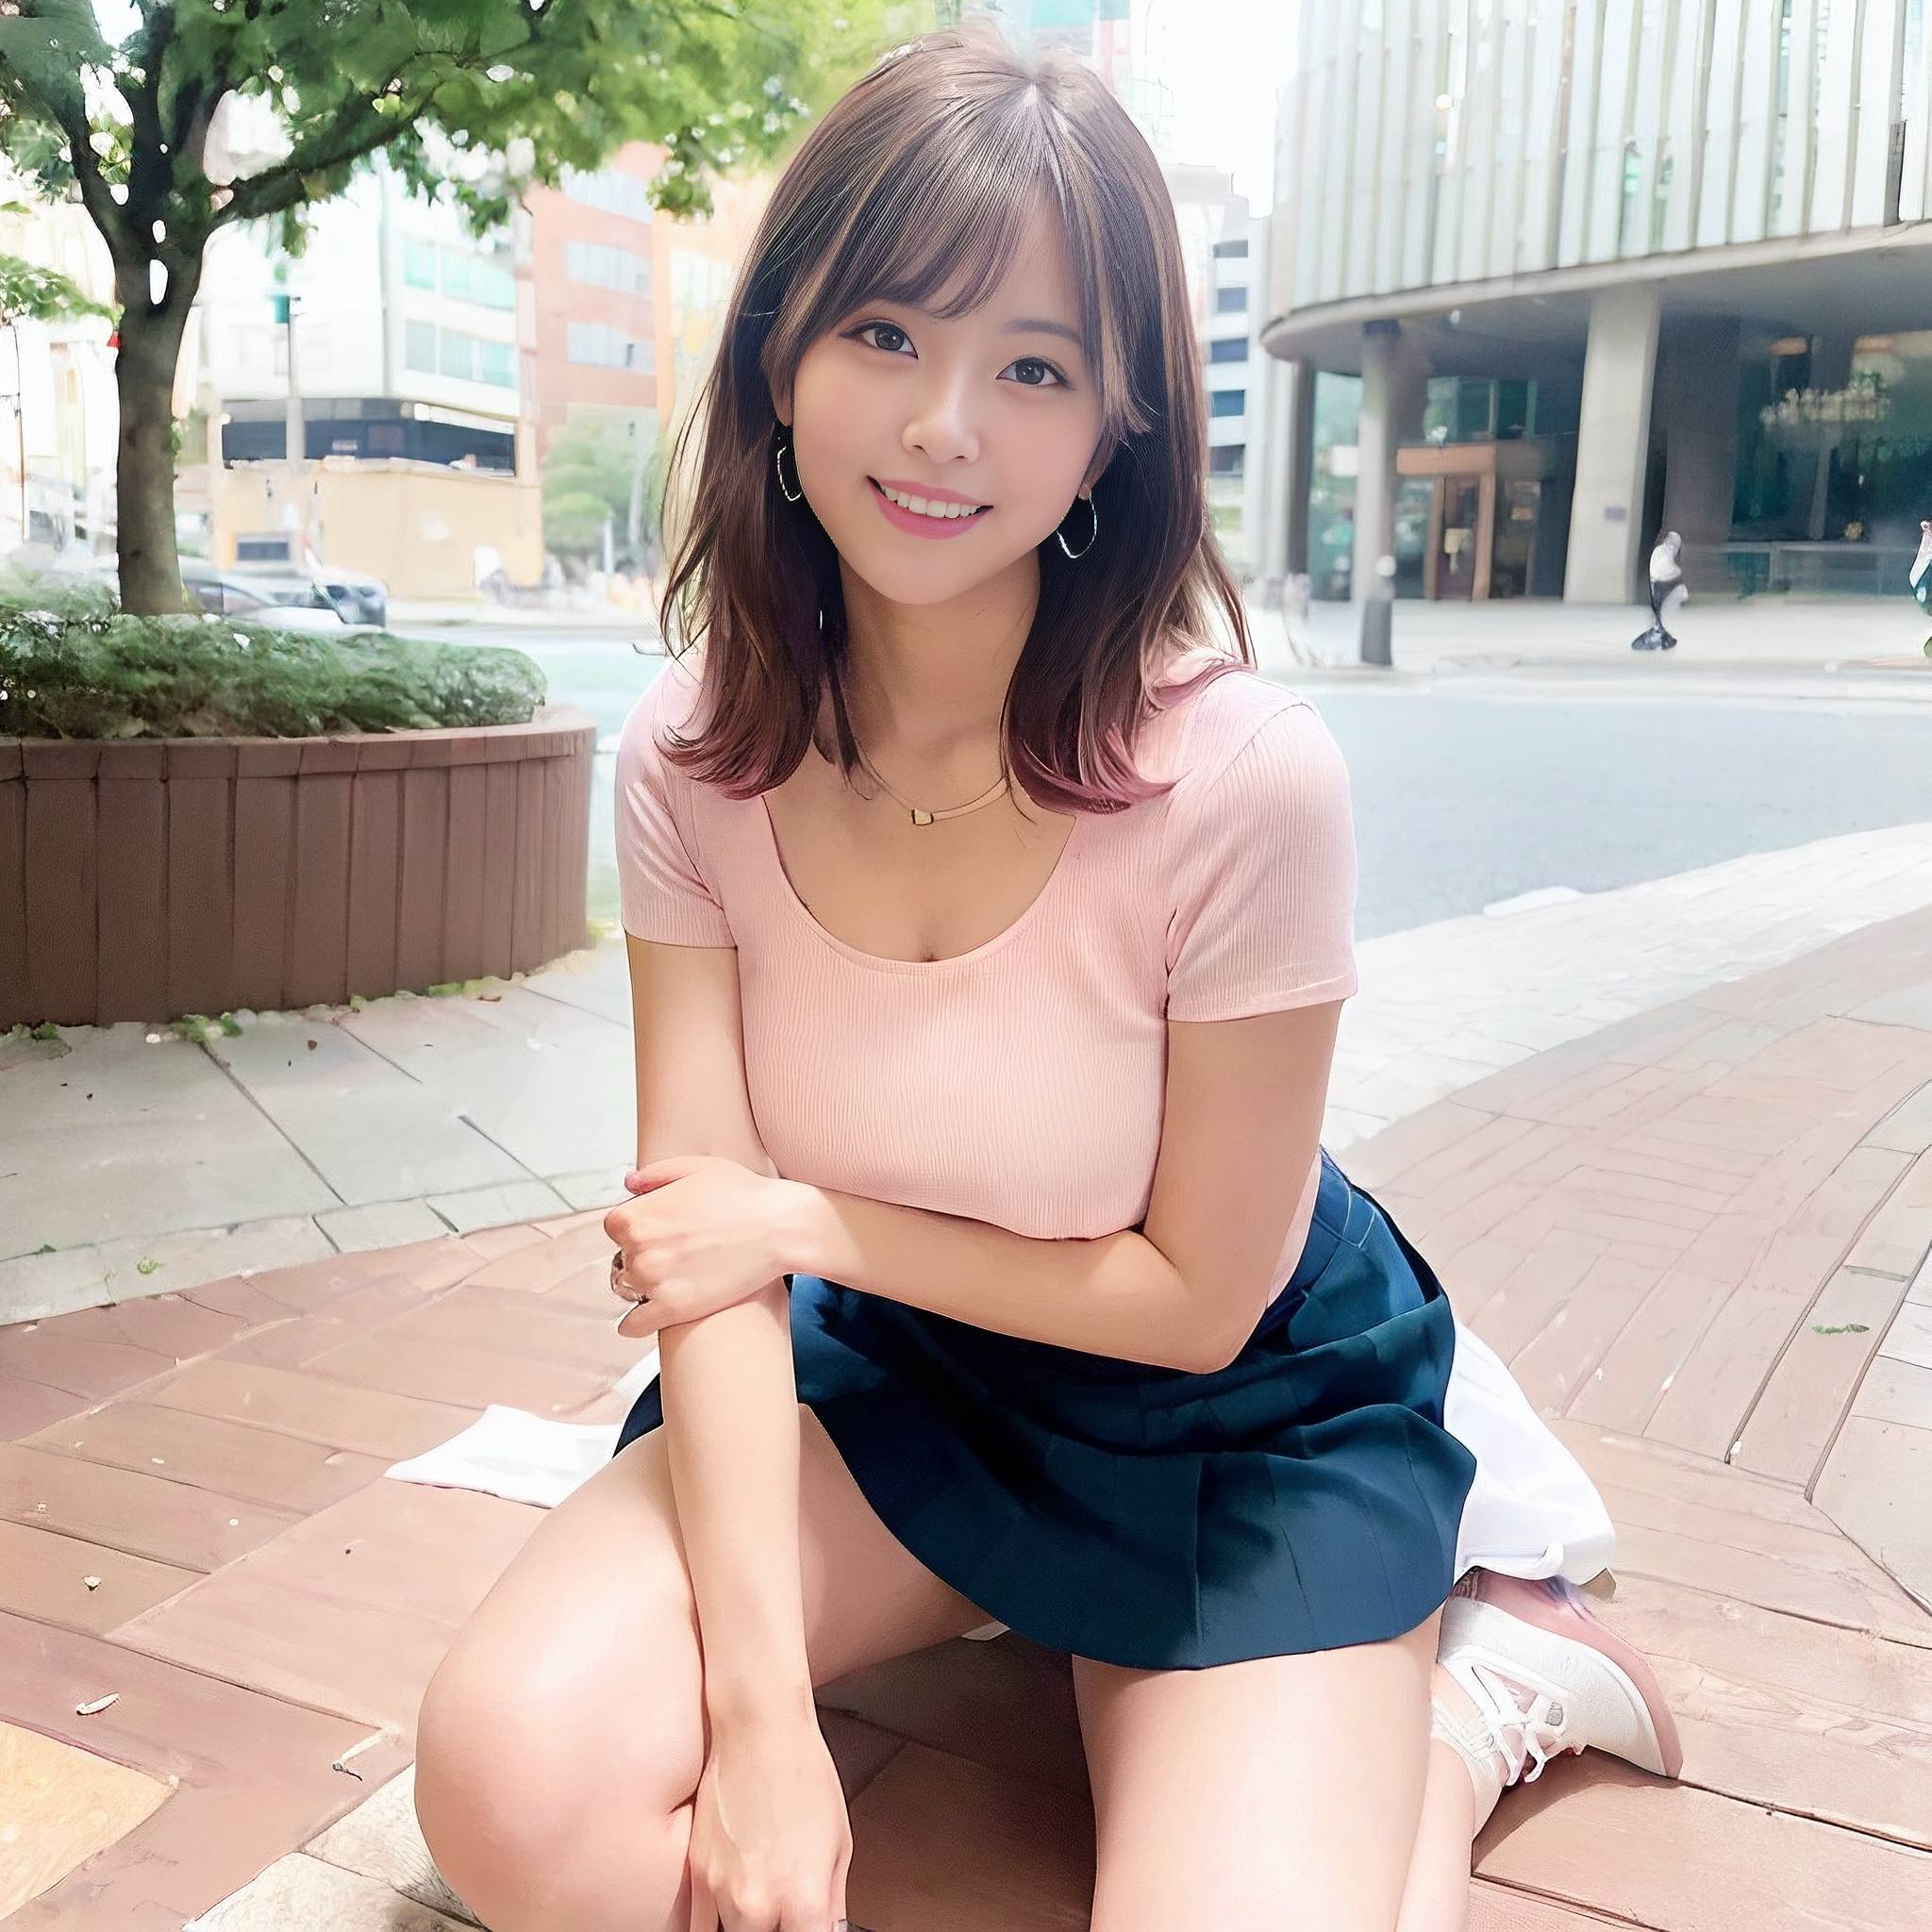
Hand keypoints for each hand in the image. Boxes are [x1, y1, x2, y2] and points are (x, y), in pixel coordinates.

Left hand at [605, 1155, 800, 1339]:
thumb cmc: (744, 1193)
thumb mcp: (696, 1168)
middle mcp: (636, 1249)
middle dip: (642, 1256)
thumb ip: (655, 1175)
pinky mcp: (673, 1309)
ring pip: (629, 1289)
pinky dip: (634, 1324)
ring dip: (642, 1286)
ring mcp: (654, 1282)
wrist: (779, 1227)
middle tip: (675, 1253)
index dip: (638, 1228)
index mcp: (634, 1215)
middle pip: (621, 1259)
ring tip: (672, 1278)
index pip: (615, 1228)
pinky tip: (643, 1318)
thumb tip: (628, 1184)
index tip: (660, 1230)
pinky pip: (635, 1325)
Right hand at [685, 1715, 852, 1930]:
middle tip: (791, 1913)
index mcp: (802, 1899)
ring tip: (768, 1893)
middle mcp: (757, 1903)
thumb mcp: (840, 1843)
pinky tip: (741, 1894)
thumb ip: (833, 1902)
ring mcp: (720, 1891)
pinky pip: (704, 1921)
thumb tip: (828, 1929)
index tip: (813, 1927)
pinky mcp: (696, 1874)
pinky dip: (723, 1914)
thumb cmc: (804, 1773)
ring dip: (753, 1926)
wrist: (758, 1727)